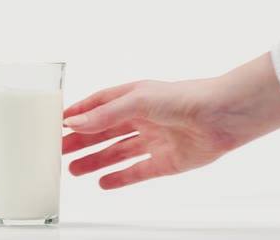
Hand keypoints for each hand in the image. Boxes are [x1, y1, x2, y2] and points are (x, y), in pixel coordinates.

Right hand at [62, 53, 279, 189]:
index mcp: (134, 97)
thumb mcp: (137, 101)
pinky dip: (120, 178)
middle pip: (105, 132)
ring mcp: (154, 140)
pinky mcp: (166, 162)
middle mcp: (143, 118)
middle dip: (82, 141)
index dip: (80, 114)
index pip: (99, 105)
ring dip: (95, 161)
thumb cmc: (184, 98)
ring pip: (118, 153)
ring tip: (73, 170)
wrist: (222, 117)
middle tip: (59, 151)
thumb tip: (75, 123)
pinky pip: (138, 172)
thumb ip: (105, 115)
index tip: (58, 123)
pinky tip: (103, 183)